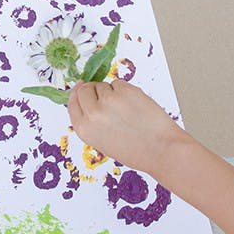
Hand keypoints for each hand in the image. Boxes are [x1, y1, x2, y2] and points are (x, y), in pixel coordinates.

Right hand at [68, 80, 190, 175]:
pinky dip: (126, 90)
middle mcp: (92, 114)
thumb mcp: (103, 141)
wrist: (161, 149)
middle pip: (85, 89)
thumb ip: (93, 122)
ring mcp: (108, 100)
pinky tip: (135, 105)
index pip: (72, 103)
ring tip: (127, 110)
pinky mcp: (125, 90)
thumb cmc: (136, 150)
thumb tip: (88, 97)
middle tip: (108, 100)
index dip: (77, 94)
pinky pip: (119, 83)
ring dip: (112, 92)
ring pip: (104, 85)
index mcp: (84, 129)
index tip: (80, 86)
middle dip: (94, 90)